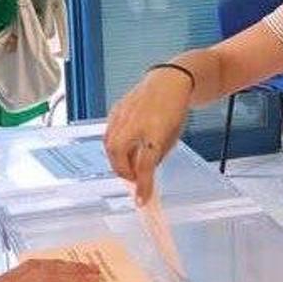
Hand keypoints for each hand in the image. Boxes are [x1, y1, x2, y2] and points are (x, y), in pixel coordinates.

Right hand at [105, 68, 191, 201]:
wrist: (168, 81)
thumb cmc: (174, 109)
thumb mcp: (172, 137)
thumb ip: (156, 156)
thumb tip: (143, 173)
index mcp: (156, 130)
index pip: (146, 164)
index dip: (143, 185)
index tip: (141, 200)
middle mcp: (137, 122)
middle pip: (118, 153)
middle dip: (123, 171)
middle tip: (133, 179)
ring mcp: (124, 114)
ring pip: (109, 145)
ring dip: (117, 161)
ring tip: (129, 165)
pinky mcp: (116, 110)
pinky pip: (109, 133)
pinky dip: (113, 146)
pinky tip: (123, 149)